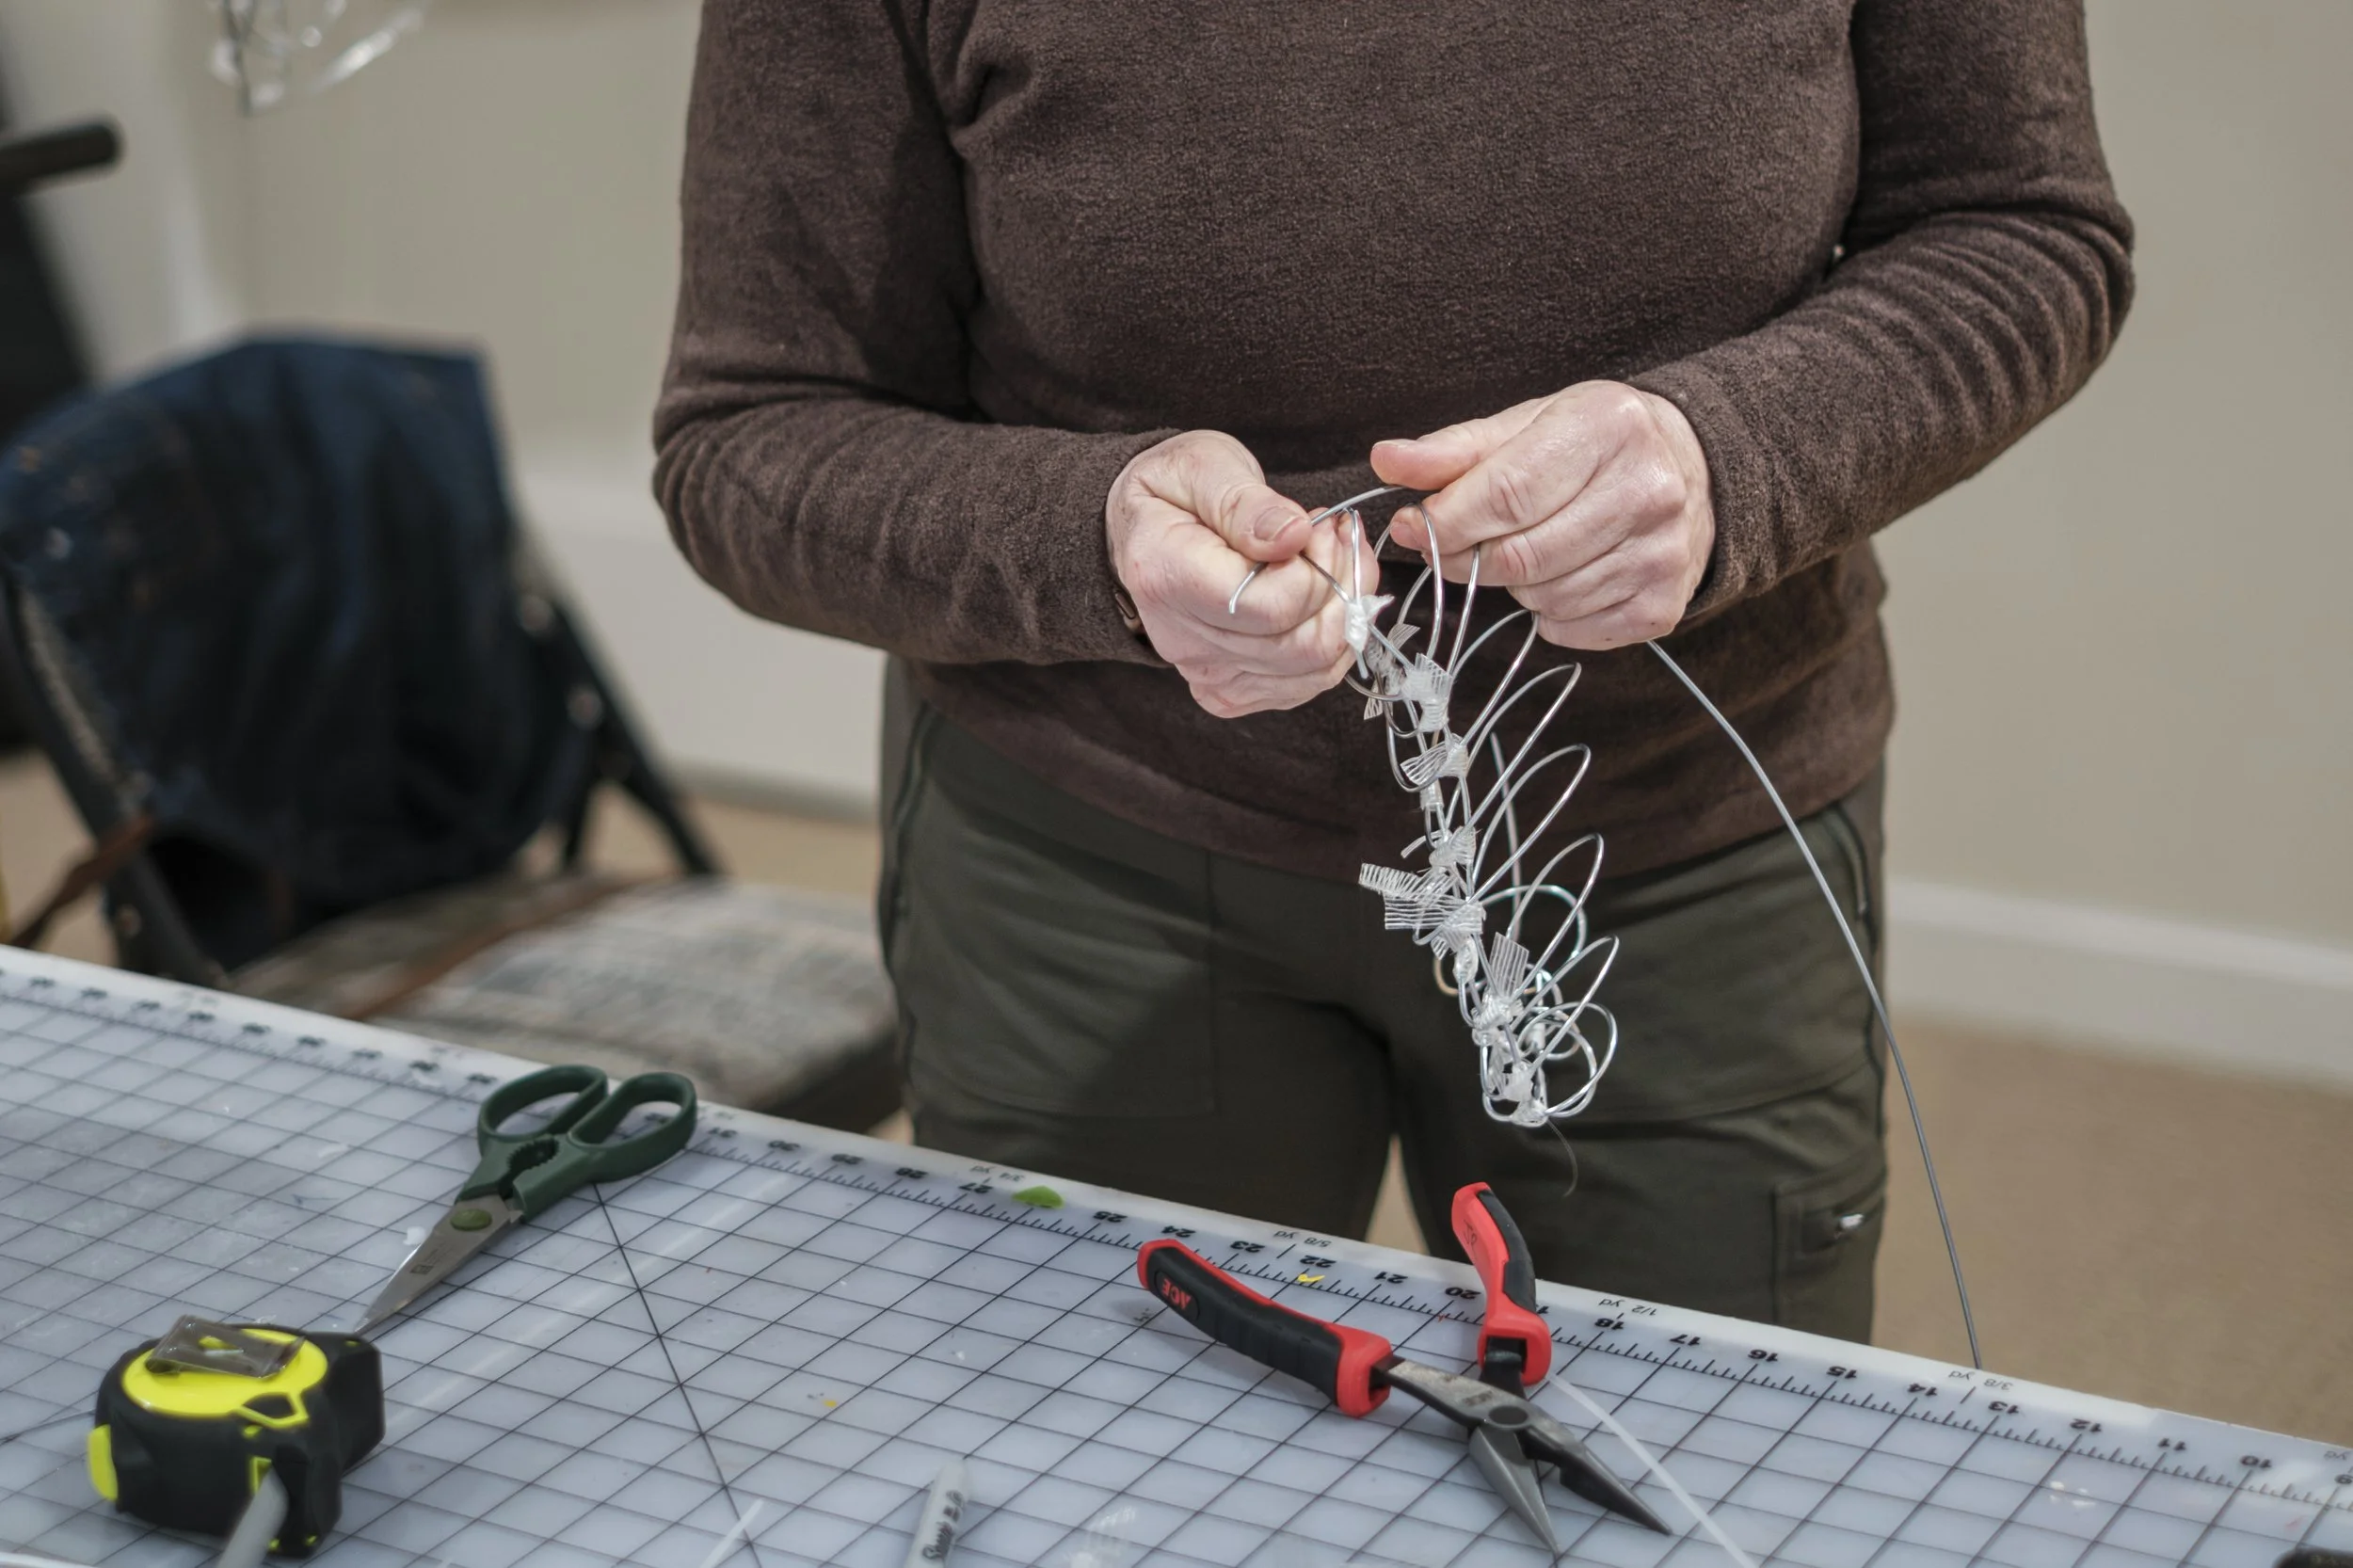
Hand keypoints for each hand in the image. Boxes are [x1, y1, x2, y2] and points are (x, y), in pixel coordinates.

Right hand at [1106, 431, 1368, 717]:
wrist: (1142, 530)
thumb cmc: (1173, 492)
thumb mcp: (1204, 466)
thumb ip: (1248, 503)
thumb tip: (1294, 536)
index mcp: (1168, 577)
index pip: (1273, 606)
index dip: (1318, 567)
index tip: (1318, 525)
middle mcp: (1183, 640)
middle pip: (1301, 647)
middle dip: (1342, 587)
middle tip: (1334, 539)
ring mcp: (1205, 673)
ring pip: (1315, 670)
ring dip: (1344, 612)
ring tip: (1331, 561)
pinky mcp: (1227, 690)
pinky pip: (1305, 684)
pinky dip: (1331, 640)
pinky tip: (1319, 597)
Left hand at [1370, 382, 1714, 649]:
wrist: (1692, 470)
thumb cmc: (1592, 444)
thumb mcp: (1527, 426)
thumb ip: (1454, 450)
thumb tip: (1386, 460)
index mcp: (1608, 428)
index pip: (1506, 495)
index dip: (1447, 522)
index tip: (1414, 526)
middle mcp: (1647, 491)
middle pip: (1520, 557)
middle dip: (1473, 559)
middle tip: (1465, 546)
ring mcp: (1662, 554)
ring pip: (1543, 599)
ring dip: (1516, 585)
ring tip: (1533, 550)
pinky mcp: (1663, 604)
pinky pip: (1572, 630)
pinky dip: (1551, 613)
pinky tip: (1565, 575)